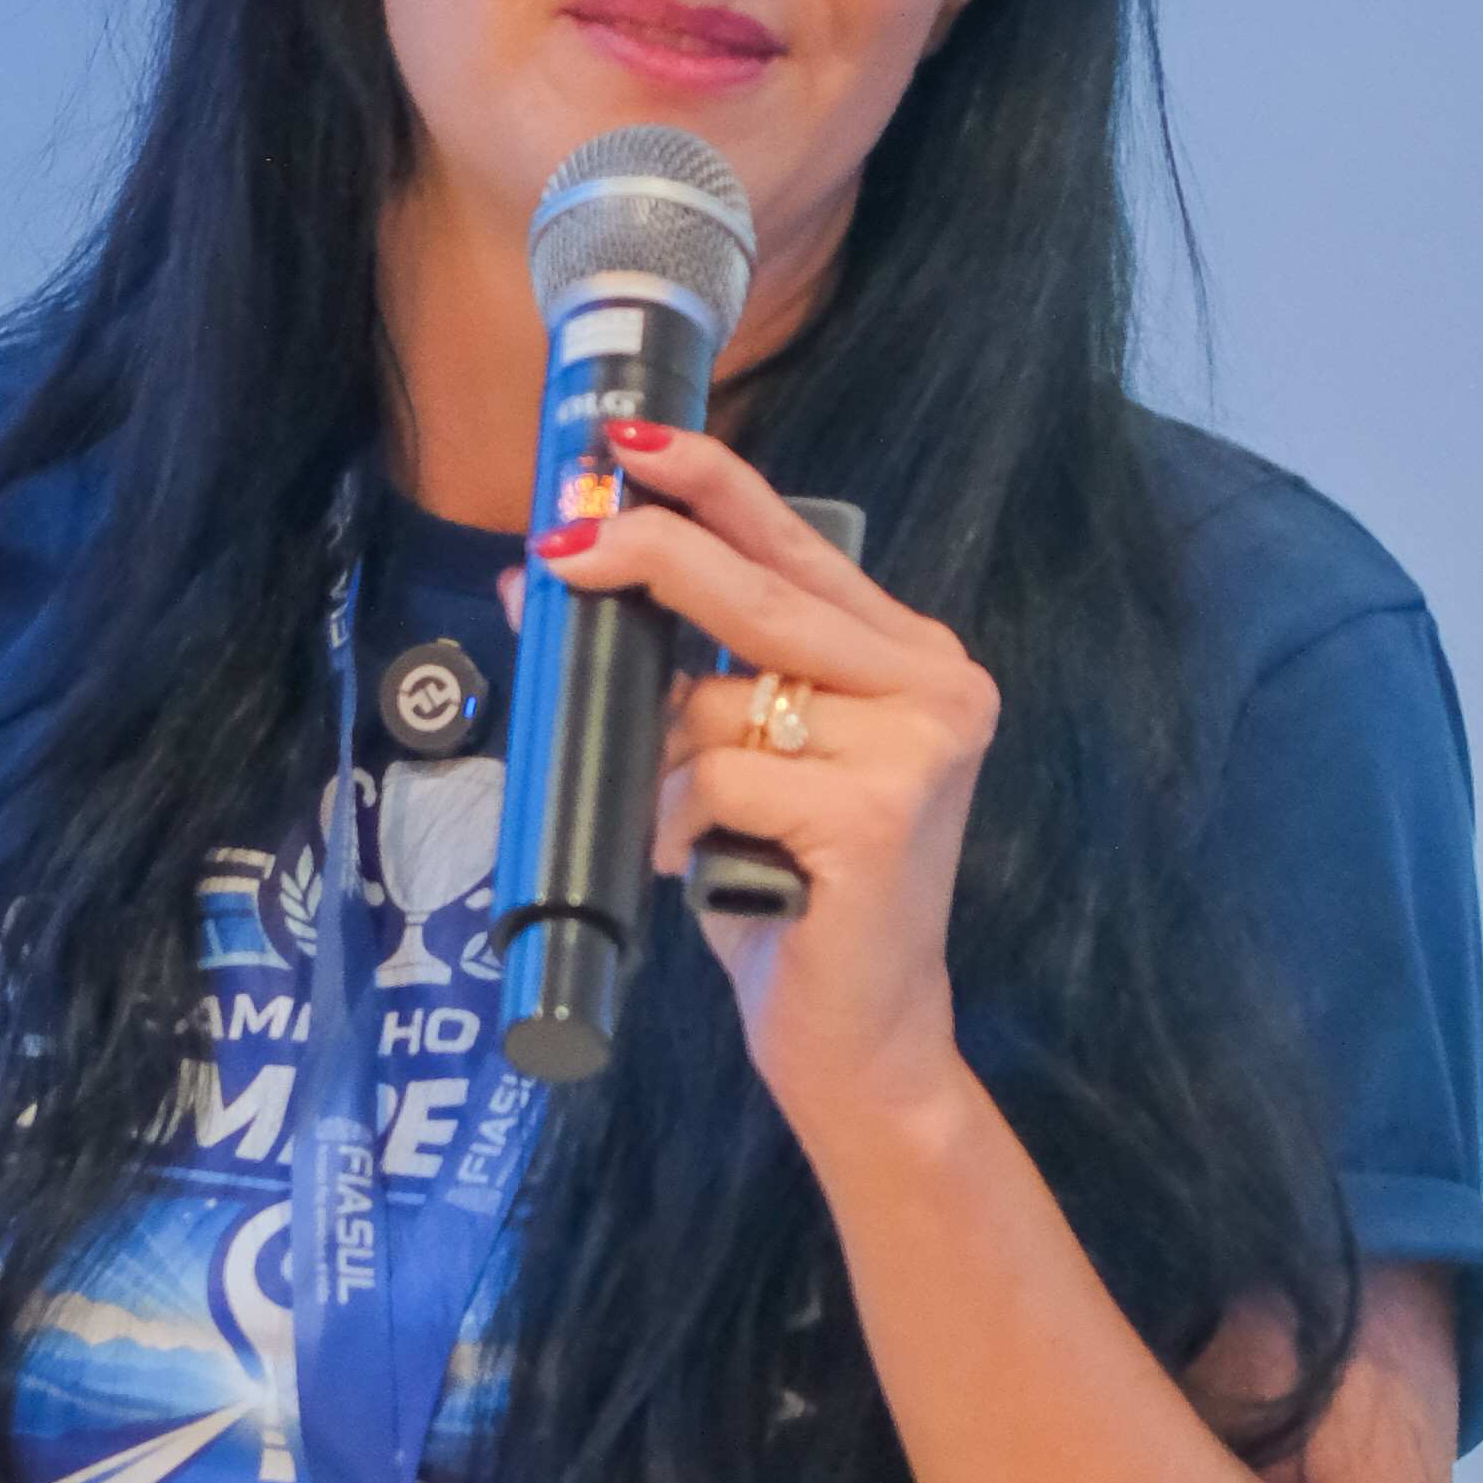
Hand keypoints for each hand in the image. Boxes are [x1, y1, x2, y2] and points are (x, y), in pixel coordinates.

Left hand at [534, 421, 998, 1169]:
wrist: (863, 1038)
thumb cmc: (794, 898)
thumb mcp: (740, 763)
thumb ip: (687, 675)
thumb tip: (548, 579)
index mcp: (909, 656)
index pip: (797, 543)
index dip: (711, 485)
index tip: (629, 445)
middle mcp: (935, 684)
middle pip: (758, 593)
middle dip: (645, 559)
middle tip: (559, 550)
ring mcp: (917, 747)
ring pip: (723, 703)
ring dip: (662, 764)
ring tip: (684, 830)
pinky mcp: (878, 813)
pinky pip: (720, 780)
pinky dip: (678, 825)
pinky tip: (701, 869)